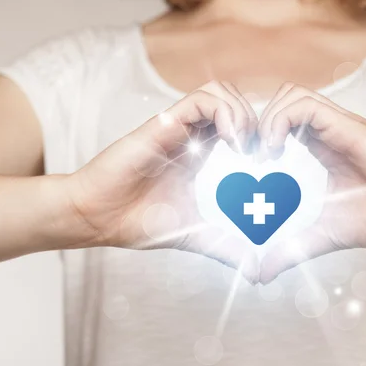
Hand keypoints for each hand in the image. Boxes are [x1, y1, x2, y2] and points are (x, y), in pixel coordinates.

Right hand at [65, 81, 260, 281]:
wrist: (97, 218)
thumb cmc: (138, 222)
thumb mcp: (196, 235)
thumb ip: (227, 248)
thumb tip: (258, 273)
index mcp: (200, 152)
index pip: (238, 124)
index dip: (259, 136)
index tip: (268, 164)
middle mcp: (191, 134)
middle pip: (233, 101)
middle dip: (257, 121)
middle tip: (262, 153)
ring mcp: (178, 126)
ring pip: (221, 91)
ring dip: (243, 113)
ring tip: (245, 146)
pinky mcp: (164, 124)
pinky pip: (202, 99)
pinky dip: (225, 112)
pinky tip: (232, 140)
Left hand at [257, 83, 365, 283]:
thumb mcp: (320, 236)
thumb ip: (289, 250)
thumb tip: (258, 275)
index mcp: (322, 147)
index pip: (283, 120)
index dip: (260, 135)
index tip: (249, 165)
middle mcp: (329, 131)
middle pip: (283, 100)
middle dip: (258, 122)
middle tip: (251, 156)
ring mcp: (340, 125)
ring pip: (291, 95)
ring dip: (268, 119)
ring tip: (264, 153)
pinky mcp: (349, 127)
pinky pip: (306, 106)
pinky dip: (281, 121)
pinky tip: (275, 150)